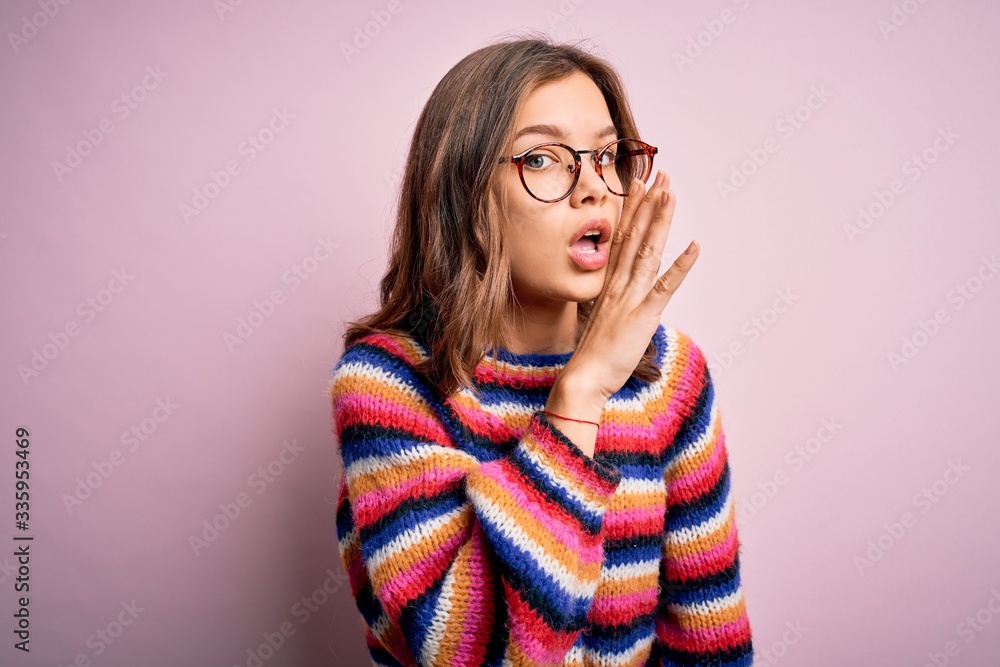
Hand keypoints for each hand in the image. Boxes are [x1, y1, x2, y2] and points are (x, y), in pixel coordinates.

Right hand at [564, 170, 698, 402]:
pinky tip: (695, 246)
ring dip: (661, 221)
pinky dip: (681, 266)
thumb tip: (619, 296)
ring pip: (648, 251)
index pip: (621, 239)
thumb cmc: (592, 356)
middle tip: (661, 175)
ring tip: (671, 192)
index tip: (638, 184)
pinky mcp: (643, 315)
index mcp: (609, 285)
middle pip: (635, 235)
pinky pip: (665, 286)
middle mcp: (618, 285)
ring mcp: (630, 298)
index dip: (631, 210)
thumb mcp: (601, 321)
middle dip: (649, 204)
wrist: (582, 377)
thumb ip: (612, 303)